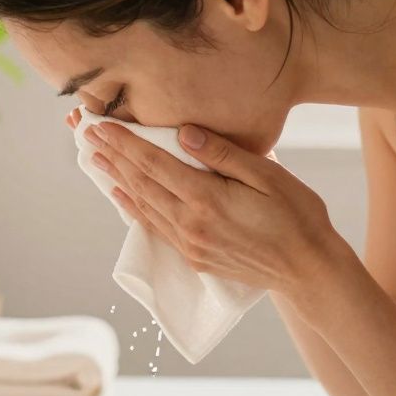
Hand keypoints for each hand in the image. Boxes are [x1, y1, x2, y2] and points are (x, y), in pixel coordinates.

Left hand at [83, 119, 352, 299]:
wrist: (309, 270)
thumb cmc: (297, 216)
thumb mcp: (268, 176)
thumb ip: (223, 154)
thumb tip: (184, 133)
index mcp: (207, 199)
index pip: (154, 164)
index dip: (125, 143)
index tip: (101, 125)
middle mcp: (191, 224)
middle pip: (141, 184)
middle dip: (113, 157)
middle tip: (87, 136)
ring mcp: (190, 244)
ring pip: (143, 206)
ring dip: (117, 181)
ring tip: (97, 160)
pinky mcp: (194, 257)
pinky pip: (155, 227)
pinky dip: (134, 209)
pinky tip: (122, 197)